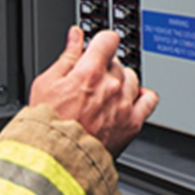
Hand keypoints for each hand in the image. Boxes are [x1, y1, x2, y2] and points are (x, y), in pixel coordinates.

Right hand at [29, 26, 158, 155]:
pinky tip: (128, 100)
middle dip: (104, 67)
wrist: (58, 158)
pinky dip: (141, 96)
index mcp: (89, 71)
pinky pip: (149, 100)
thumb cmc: (47, 124)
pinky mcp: (132, 123)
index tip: (96, 49)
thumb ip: (65, 57)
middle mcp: (111, 85)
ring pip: (132, 78)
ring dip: (120, 81)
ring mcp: (124, 104)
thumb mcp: (45, 83)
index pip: (108, 39)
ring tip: (104, 94)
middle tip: (89, 82)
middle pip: (117, 62)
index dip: (100, 43)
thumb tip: (76, 36)